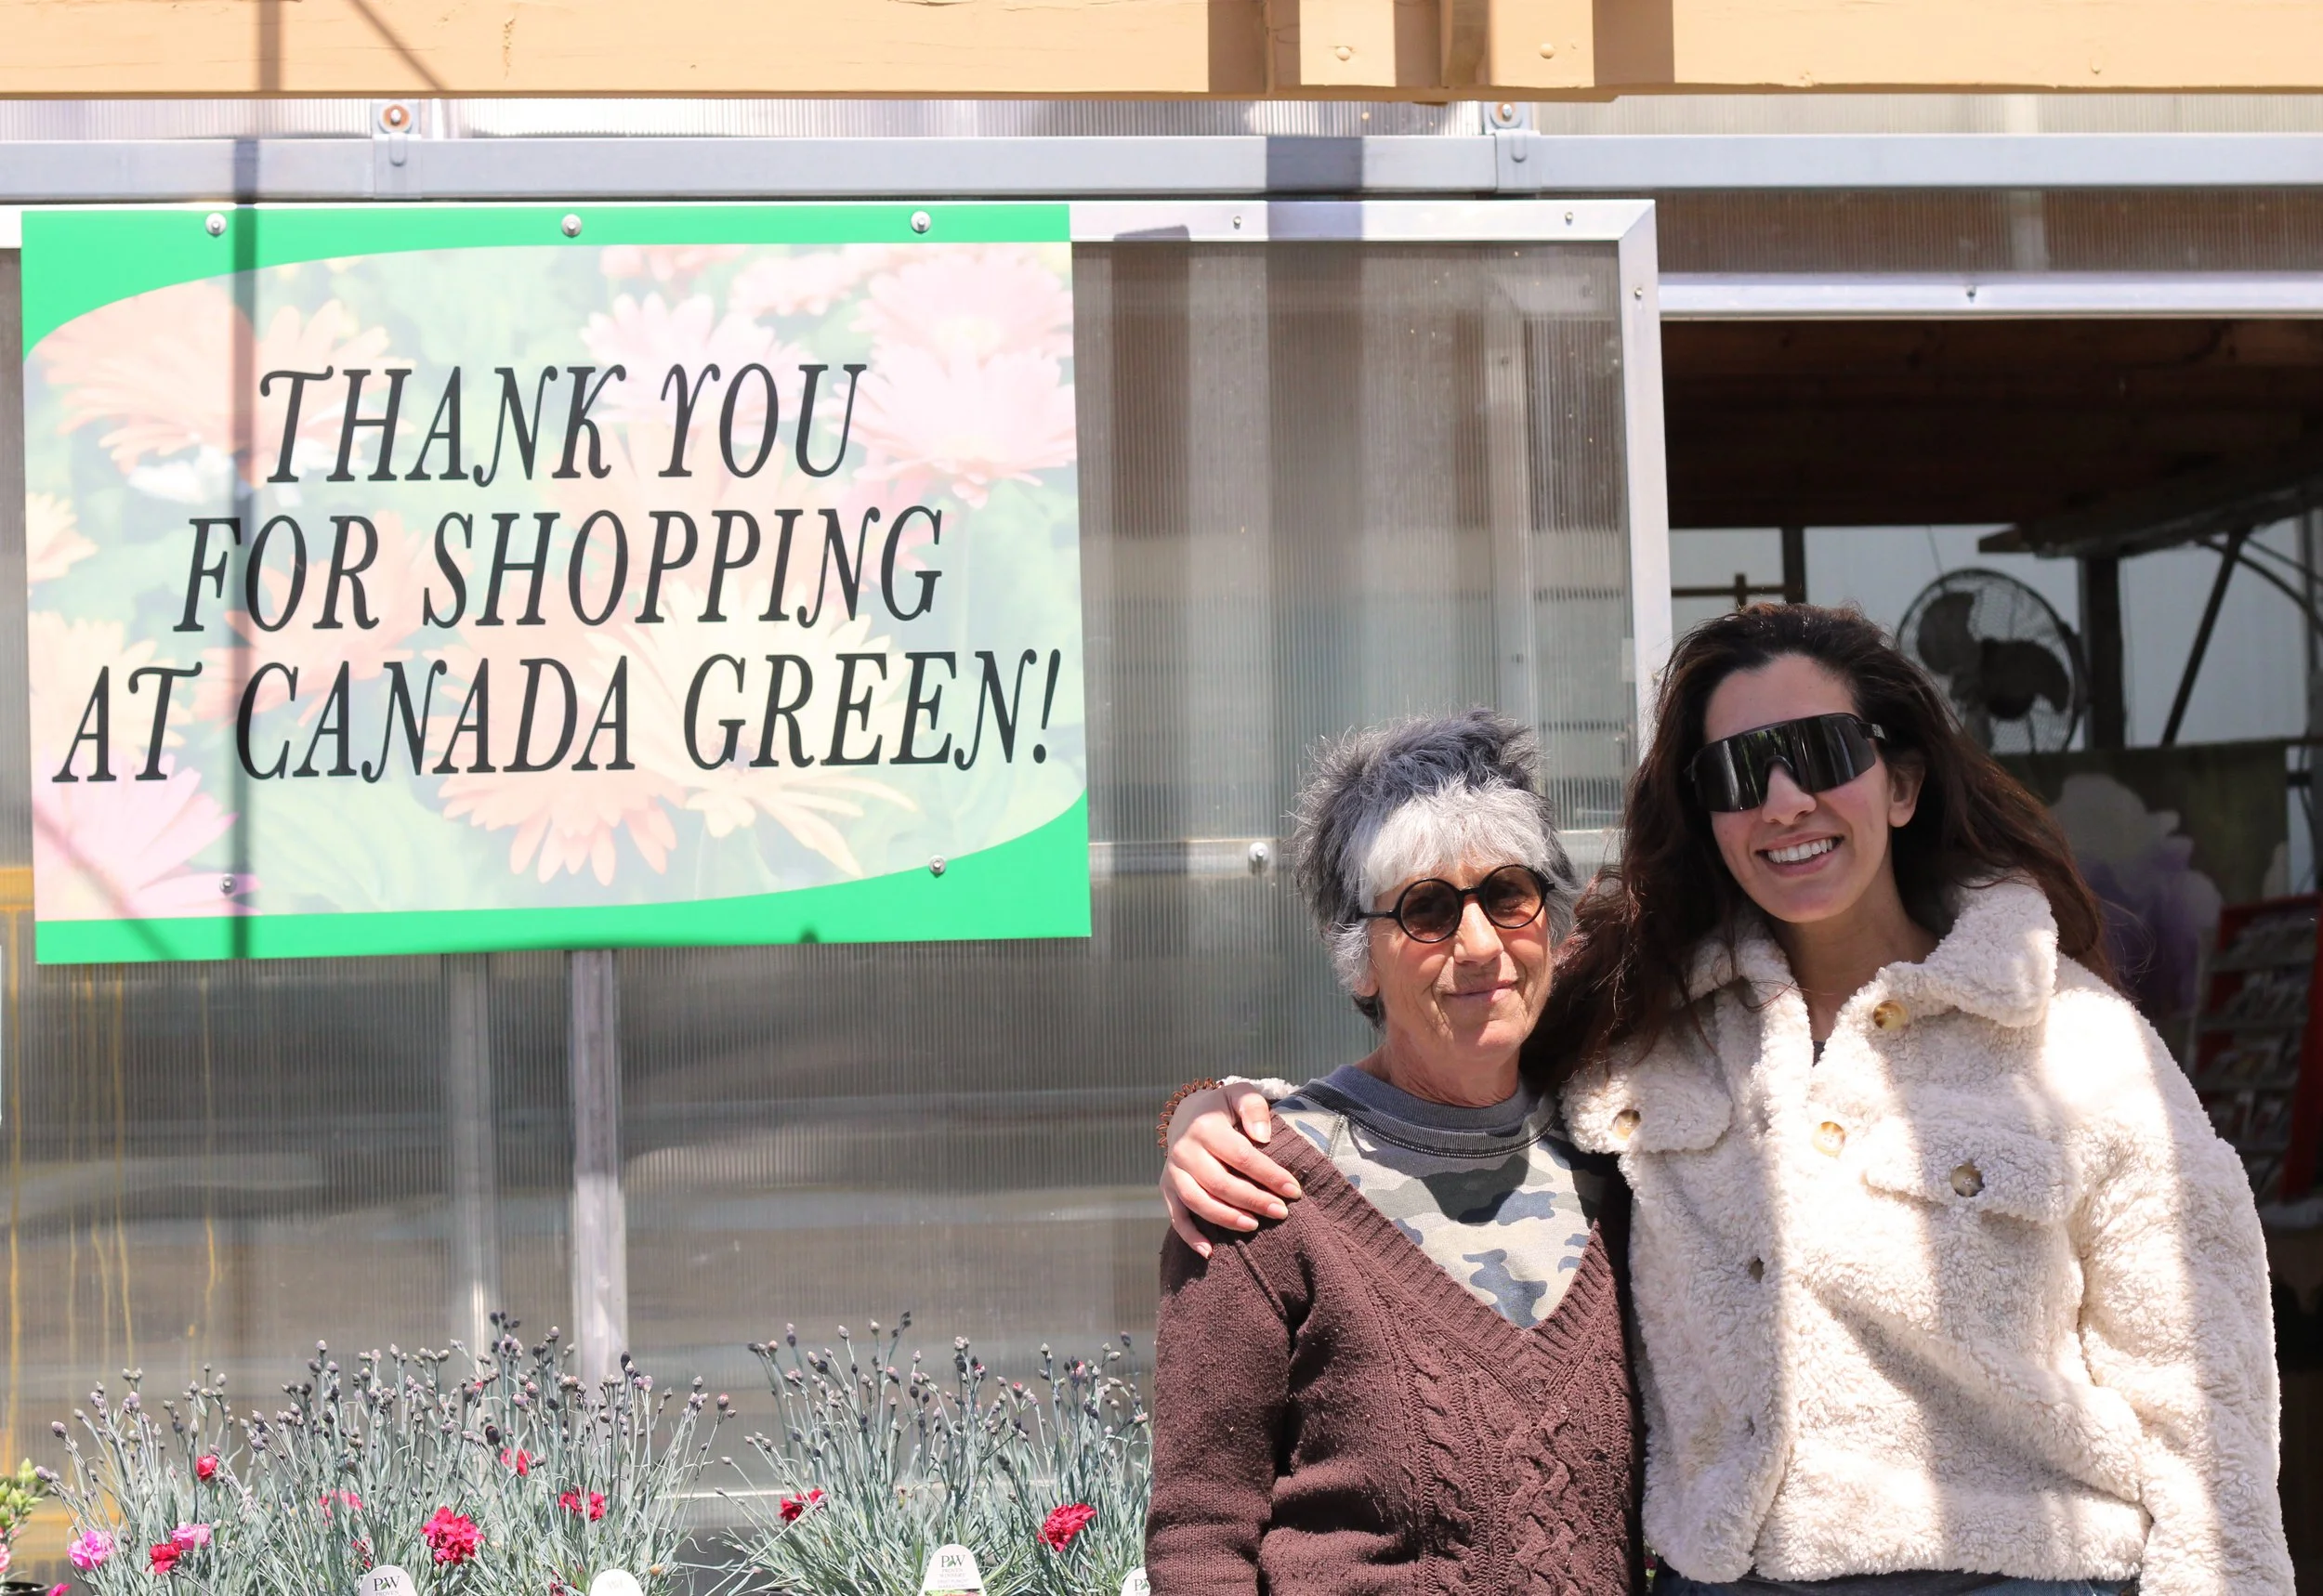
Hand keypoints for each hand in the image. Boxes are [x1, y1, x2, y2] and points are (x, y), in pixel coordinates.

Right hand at [1160, 1082, 1303, 1256]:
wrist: (1187, 1115)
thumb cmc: (1223, 1108)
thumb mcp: (1240, 1094)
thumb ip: (1254, 1107)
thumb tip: (1262, 1138)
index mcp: (1205, 1127)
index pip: (1241, 1156)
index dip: (1269, 1175)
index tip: (1293, 1191)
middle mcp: (1184, 1150)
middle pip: (1220, 1182)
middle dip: (1253, 1200)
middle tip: (1281, 1212)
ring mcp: (1173, 1171)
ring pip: (1198, 1201)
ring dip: (1226, 1218)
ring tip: (1253, 1226)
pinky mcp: (1166, 1188)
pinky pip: (1176, 1216)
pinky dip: (1190, 1236)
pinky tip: (1210, 1252)